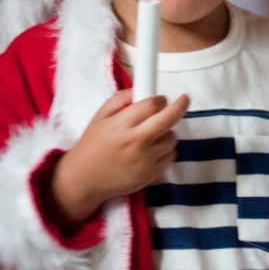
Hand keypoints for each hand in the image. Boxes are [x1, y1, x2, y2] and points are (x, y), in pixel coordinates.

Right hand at [49, 89, 188, 228]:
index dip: (159, 99)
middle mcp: (135, 143)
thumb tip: (145, 88)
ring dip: (166, 132)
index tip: (159, 100)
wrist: (83, 180)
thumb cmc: (93, 145)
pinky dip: (165, 150)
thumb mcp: (100, 116)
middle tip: (184, 99)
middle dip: (180, 105)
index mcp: (121, 126)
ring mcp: (145, 161)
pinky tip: (151, 150)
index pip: (152, 105)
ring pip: (172, 137)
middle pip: (169, 118)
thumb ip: (122, 98)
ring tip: (151, 134)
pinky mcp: (151, 175)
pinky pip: (171, 155)